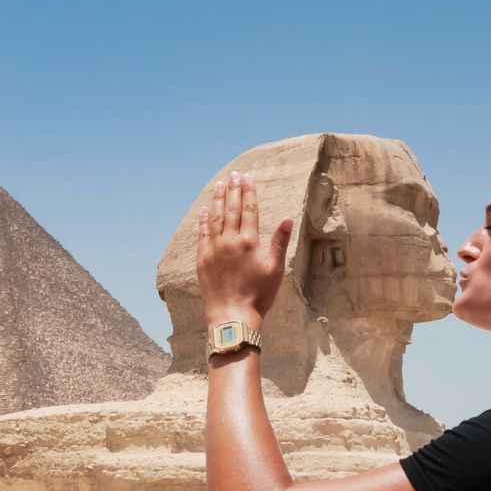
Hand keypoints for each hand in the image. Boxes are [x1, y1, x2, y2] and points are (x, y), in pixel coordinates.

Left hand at [197, 171, 293, 329]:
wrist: (232, 316)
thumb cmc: (258, 295)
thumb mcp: (275, 270)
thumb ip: (279, 242)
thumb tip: (288, 219)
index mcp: (249, 242)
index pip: (249, 210)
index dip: (249, 192)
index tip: (247, 177)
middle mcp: (230, 241)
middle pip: (232, 209)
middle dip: (234, 190)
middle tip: (234, 174)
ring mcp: (214, 249)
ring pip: (215, 218)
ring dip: (218, 200)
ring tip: (220, 185)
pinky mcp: (202, 259)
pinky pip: (202, 233)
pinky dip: (204, 220)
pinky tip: (205, 210)